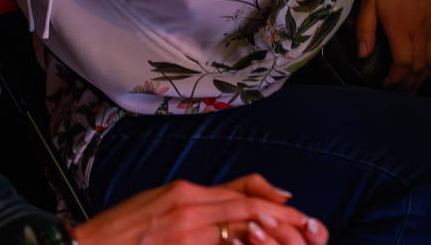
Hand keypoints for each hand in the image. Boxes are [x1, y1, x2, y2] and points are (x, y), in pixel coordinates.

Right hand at [73, 175, 325, 244]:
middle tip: (308, 229)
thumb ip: (206, 198)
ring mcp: (182, 234)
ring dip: (265, 237)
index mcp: (185, 192)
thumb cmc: (122, 228)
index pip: (243, 195)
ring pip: (237, 234)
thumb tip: (248, 197)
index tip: (298, 213)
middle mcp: (187, 209)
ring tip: (290, 240)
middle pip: (248, 211)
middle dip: (283, 222)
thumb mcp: (164, 200)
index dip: (275, 205)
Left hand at [356, 0, 430, 91]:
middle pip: (420, 66)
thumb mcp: (368, 1)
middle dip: (410, 84)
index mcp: (402, 27)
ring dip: (425, 76)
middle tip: (399, 93)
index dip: (396, 81)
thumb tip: (363, 55)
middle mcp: (423, 28)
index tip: (385, 86)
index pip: (403, 65)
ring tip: (414, 86)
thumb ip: (365, 30)